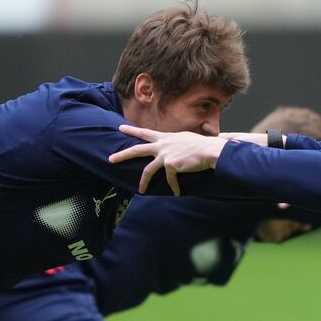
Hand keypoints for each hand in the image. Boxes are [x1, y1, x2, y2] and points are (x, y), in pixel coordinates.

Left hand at [109, 125, 226, 195]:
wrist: (209, 150)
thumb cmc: (201, 146)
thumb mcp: (185, 139)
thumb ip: (175, 143)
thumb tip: (174, 148)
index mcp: (166, 137)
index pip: (145, 133)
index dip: (132, 131)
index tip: (121, 128)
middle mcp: (163, 145)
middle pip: (138, 150)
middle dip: (123, 155)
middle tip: (111, 159)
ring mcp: (165, 155)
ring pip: (148, 170)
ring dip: (143, 181)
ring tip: (141, 190)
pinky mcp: (171, 165)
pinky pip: (170, 179)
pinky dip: (174, 187)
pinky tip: (176, 193)